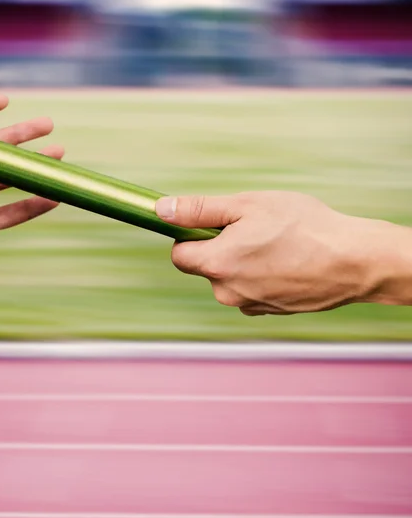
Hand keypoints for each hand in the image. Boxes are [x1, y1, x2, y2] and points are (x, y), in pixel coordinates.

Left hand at [155, 191, 411, 314]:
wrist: (354, 261)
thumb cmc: (302, 227)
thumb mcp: (246, 205)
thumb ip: (199, 210)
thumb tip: (161, 210)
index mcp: (215, 265)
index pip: (179, 255)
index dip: (191, 236)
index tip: (211, 224)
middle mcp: (226, 292)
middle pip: (206, 266)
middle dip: (220, 247)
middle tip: (253, 229)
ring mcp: (249, 305)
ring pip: (230, 278)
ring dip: (242, 262)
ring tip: (275, 245)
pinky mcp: (269, 312)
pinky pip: (250, 290)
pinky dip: (260, 276)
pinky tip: (285, 262)